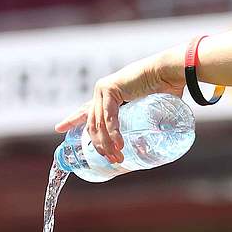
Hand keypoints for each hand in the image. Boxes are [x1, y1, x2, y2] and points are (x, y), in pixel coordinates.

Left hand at [54, 47, 184, 162]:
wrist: (171, 71)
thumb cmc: (166, 89)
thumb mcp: (148, 110)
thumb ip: (145, 124)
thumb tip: (152, 145)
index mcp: (107, 96)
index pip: (86, 111)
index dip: (72, 120)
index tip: (59, 129)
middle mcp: (101, 92)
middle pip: (92, 124)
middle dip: (99, 145)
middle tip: (110, 159)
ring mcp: (103, 89)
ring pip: (98, 123)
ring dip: (107, 143)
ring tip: (117, 156)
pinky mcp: (110, 88)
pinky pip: (107, 116)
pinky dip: (113, 131)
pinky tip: (118, 143)